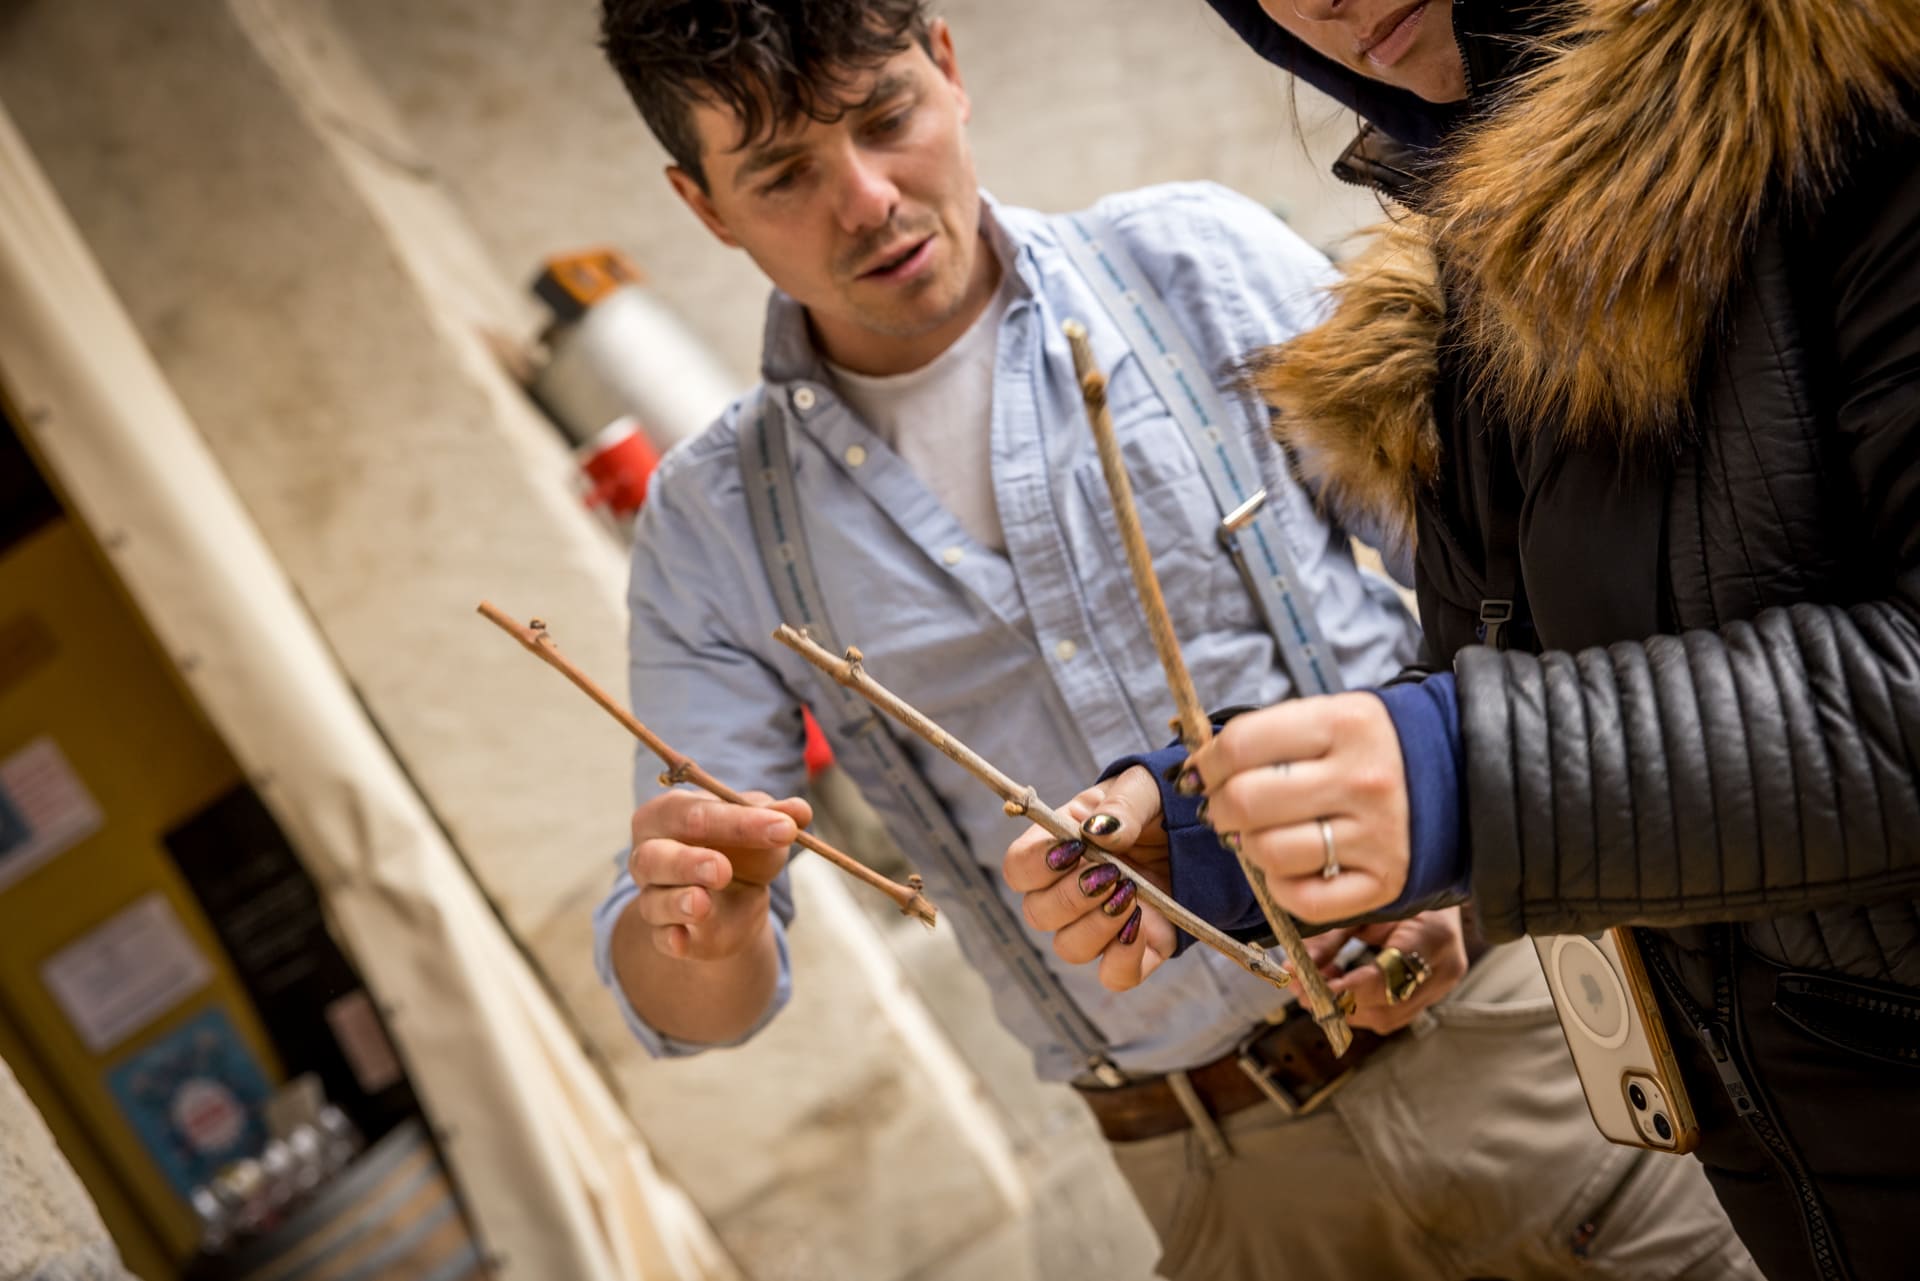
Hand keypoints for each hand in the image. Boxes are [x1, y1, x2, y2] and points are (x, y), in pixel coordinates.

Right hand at [627, 788, 809, 961]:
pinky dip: (671, 939)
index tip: (784, 829)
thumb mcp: (762, 826)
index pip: (696, 813)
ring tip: (702, 903)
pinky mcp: (667, 934)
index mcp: (669, 814)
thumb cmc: (740, 847)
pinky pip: (662, 938)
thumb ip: (777, 816)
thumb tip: (799, 811)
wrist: (737, 894)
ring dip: (678, 902)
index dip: (740, 821)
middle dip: (687, 862)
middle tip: (722, 869)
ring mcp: (654, 897)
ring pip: (654, 901)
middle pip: (655, 856)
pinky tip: (683, 940)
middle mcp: (650, 854)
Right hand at [1002, 766, 1178, 991]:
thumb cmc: (1158, 804)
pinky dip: (1123, 957)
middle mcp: (1068, 892)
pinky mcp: (1136, 951)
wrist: (1200, 830)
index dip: (1036, 864)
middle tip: (1112, 871)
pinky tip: (1140, 923)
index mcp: (1057, 847)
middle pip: (1037, 914)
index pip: (1017, 868)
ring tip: (1131, 893)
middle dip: (1072, 895)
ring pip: (1069, 948)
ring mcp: (1101, 926)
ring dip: (1097, 924)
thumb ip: (1120, 805)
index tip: (1076, 845)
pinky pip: (1114, 976)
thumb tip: (1097, 832)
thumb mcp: (1143, 788)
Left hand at [1188, 693, 1409, 921]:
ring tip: (1259, 835)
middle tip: (1226, 808)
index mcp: (1345, 724)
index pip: (1241, 745)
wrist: (1456, 781)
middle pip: (1247, 801)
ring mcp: (1376, 835)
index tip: (1202, 774)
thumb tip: (1196, 770)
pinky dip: (1281, 887)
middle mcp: (1363, 779)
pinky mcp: (1384, 883)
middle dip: (1219, 808)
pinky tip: (1288, 866)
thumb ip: (1267, 737)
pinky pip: (1304, 900)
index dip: (1206, 764)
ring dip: (1248, 847)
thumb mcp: (1329, 719)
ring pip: (1269, 853)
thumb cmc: (1370, 750)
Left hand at [1290, 907, 1468, 1033]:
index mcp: (1433, 937)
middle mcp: (1443, 969)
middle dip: (1338, 1002)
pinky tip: (1336, 988)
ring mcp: (1441, 987)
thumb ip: (1331, 938)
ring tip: (1313, 987)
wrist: (1435, 888)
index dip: (1347, 988)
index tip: (1312, 989)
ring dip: (1345, 1008)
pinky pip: (1390, 1013)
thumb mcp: (1363, 906)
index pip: (1388, 976)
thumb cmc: (1397, 890)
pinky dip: (1358, 1006)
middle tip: (1301, 990)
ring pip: (1386, 1017)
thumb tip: (1296, 967)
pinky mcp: (1431, 996)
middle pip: (1386, 1005)